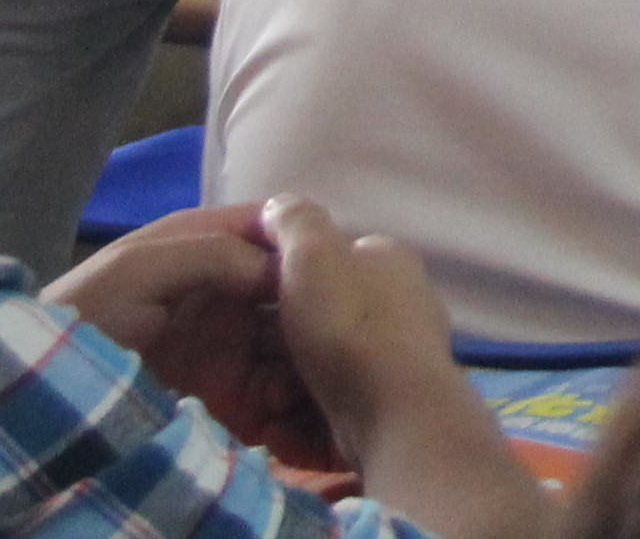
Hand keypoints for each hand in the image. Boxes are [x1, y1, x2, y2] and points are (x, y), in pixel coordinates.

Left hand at [49, 204, 343, 471]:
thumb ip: (213, 253)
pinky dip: (297, 397)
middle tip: (340, 333)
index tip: (343, 266)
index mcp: (209, 246)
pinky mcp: (231, 394)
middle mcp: (228, 290)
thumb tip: (285, 270)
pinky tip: (299, 406)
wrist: (36, 399)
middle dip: (321, 306)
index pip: (278, 229)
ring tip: (322, 376)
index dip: (312, 241)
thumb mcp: (139, 267)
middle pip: (297, 287)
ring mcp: (231, 344)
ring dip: (314, 355)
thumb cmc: (84, 317)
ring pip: (297, 339)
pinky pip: (280, 389)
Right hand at [260, 195, 562, 538]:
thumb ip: (295, 221)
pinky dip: (298, 425)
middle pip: (311, 326)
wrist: (393, 415)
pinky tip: (281, 431)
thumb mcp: (314, 253)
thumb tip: (279, 206)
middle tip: (245, 371)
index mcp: (385, 264)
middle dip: (272, 351)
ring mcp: (392, 363)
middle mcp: (397, 308)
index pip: (321, 266)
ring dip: (278, 393)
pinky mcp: (381, 411)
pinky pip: (324, 415)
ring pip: (311, 375)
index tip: (242, 313)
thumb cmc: (349, 326)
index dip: (275, 287)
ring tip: (267, 405)